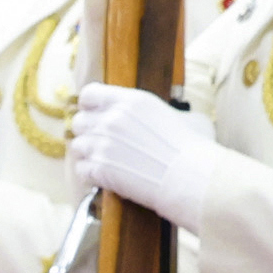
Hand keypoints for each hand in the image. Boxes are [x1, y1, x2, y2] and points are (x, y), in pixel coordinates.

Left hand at [68, 82, 216, 229]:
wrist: (192, 178)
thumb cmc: (195, 148)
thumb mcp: (184, 117)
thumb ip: (162, 113)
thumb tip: (164, 117)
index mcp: (131, 102)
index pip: (89, 94)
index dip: (91, 105)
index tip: (97, 114)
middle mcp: (111, 120)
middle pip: (78, 121)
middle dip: (88, 132)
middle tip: (104, 142)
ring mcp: (102, 145)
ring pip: (77, 146)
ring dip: (89, 154)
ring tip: (108, 161)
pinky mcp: (99, 170)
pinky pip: (80, 169)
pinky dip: (91, 174)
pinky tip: (107, 176)